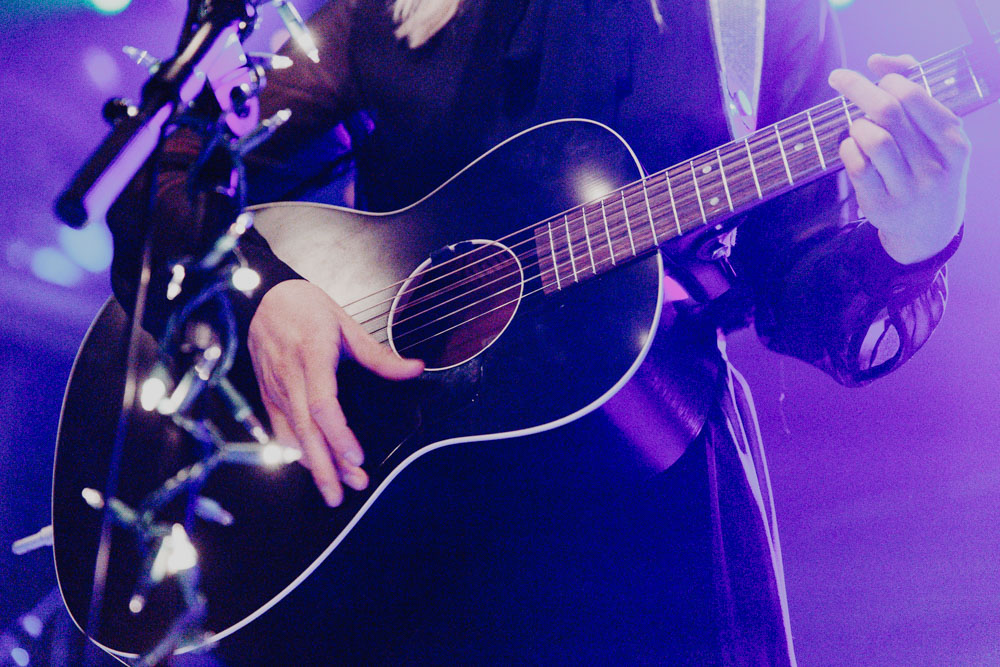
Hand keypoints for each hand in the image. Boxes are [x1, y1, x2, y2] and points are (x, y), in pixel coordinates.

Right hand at [248, 280, 423, 505]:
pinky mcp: (267, 395)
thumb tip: (414, 369)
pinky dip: (296, 452)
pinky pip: (280, 431)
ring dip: (315, 465)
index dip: (338, 435)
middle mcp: (290, 376)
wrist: (264, 299)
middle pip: (306, 430)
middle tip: (348, 490)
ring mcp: (275, 388)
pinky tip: (313, 468)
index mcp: (312, 355)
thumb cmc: (307, 309)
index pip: (322, 404)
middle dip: (326, 466)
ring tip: (336, 489)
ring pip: (293, 435)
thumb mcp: (347, 323)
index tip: (356, 458)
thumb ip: (379, 354)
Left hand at [828, 53, 970, 263]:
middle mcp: (934, 166)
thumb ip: (914, 88)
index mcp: (954, 142)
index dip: (887, 80)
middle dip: (857, 88)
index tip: (875, 77)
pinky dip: (847, 149)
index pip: (915, 96)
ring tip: (857, 126)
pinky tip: (852, 148)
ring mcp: (908, 188)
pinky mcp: (881, 205)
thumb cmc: (929, 166)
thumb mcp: (937, 133)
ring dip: (856, 124)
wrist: (930, 228)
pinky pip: (856, 166)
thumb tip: (877, 60)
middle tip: (838, 78)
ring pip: (872, 139)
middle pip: (888, 112)